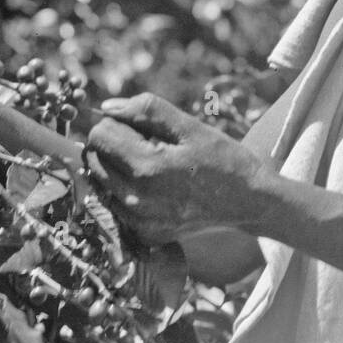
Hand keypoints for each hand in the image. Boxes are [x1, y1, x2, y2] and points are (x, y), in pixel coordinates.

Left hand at [84, 93, 275, 244]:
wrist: (248, 201)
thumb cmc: (222, 158)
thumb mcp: (190, 127)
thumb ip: (147, 111)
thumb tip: (106, 108)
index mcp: (147, 168)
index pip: (99, 135)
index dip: (117, 123)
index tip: (144, 128)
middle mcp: (136, 200)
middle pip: (94, 158)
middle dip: (115, 144)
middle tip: (151, 146)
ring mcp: (138, 222)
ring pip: (100, 180)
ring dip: (118, 168)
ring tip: (154, 166)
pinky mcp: (142, 234)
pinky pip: (114, 202)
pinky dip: (126, 190)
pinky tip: (155, 187)